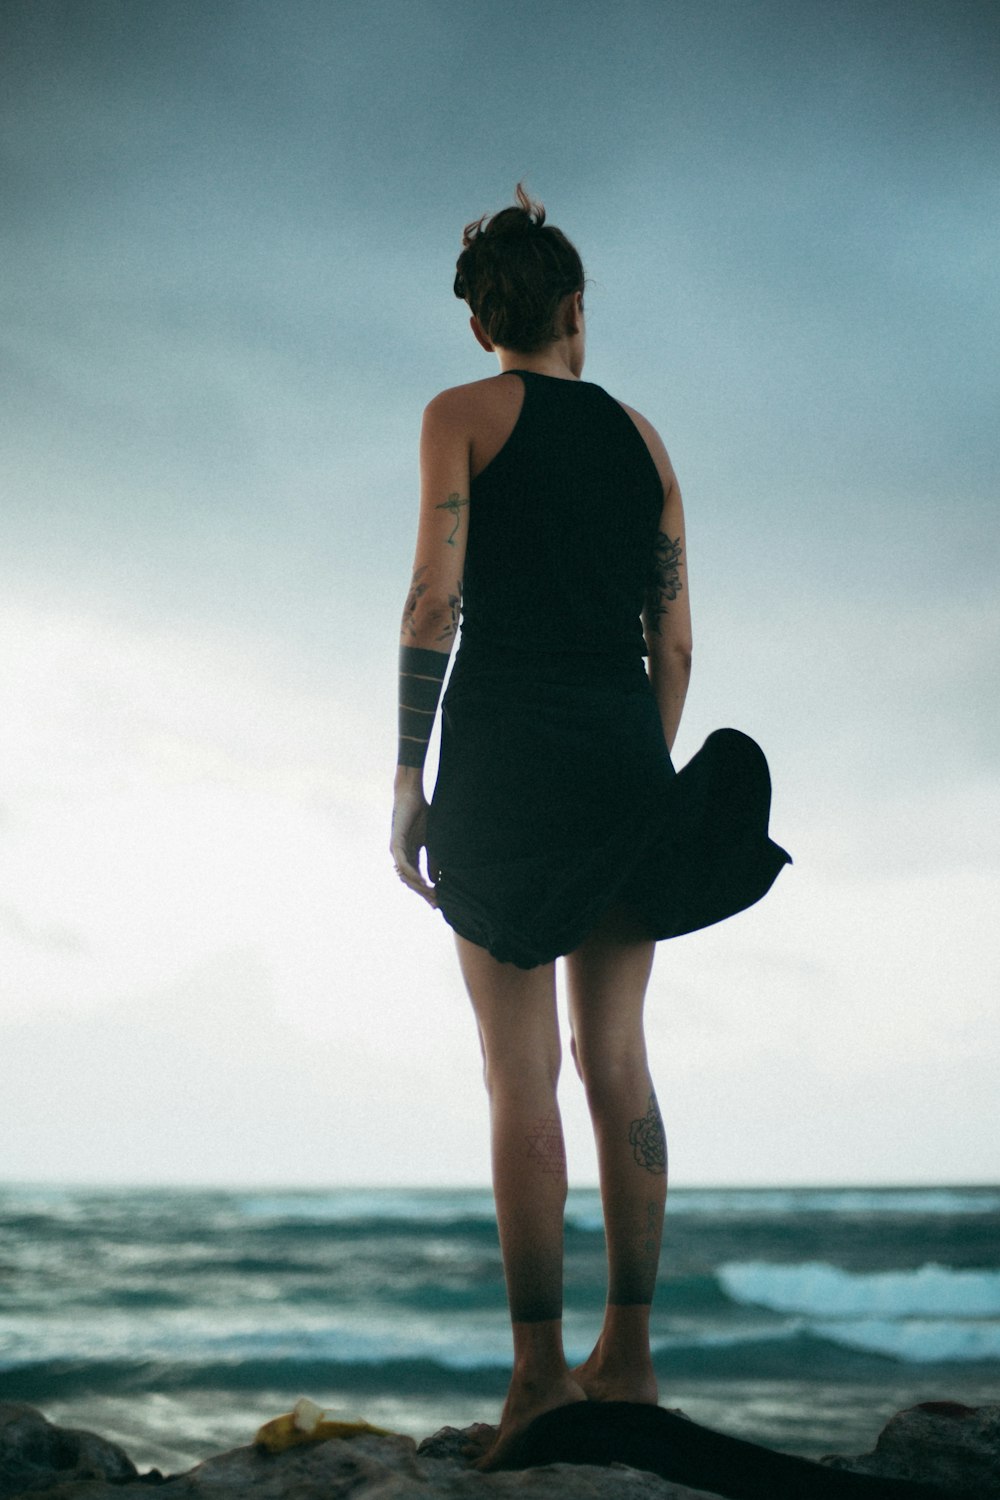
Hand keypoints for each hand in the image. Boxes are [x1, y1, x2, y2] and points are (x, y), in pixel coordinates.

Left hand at [390, 778, 438, 905]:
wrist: (411, 796)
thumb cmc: (422, 815)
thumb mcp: (431, 841)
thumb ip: (432, 861)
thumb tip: (434, 881)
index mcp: (409, 856)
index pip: (416, 879)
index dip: (426, 891)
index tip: (438, 902)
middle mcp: (400, 856)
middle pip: (410, 882)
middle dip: (423, 893)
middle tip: (436, 903)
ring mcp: (396, 851)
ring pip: (405, 876)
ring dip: (418, 886)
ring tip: (432, 894)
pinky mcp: (395, 844)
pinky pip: (403, 864)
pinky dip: (412, 873)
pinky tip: (423, 881)